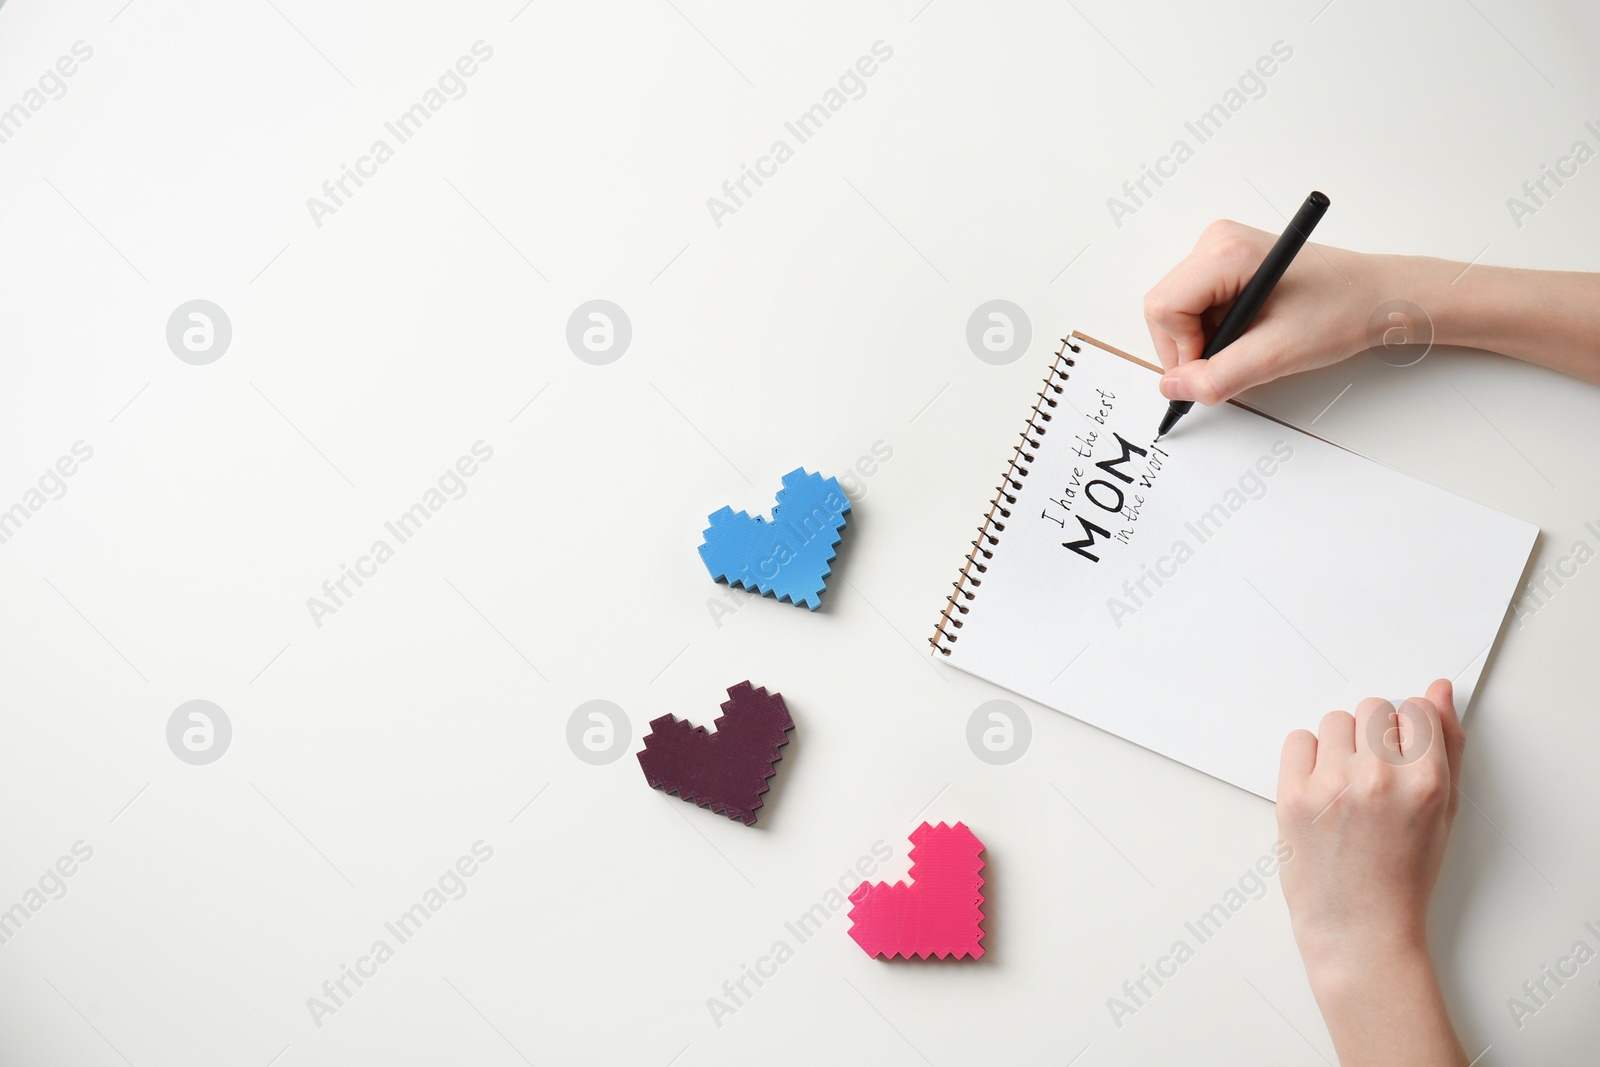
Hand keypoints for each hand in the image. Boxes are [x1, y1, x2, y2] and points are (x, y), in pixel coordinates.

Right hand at [1144, 220, 1394, 404]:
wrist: (1376, 296)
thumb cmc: (1341, 310)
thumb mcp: (1277, 354)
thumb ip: (1218, 376)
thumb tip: (1174, 388)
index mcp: (1226, 251)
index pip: (1163, 307)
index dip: (1181, 349)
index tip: (1214, 367)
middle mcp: (1217, 241)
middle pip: (1164, 307)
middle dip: (1189, 346)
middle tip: (1232, 362)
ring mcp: (1220, 249)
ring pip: (1177, 310)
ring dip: (1203, 340)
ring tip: (1248, 345)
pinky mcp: (1227, 262)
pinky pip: (1194, 306)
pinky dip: (1213, 331)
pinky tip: (1248, 333)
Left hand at [1276, 679, 1468, 1065]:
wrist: (1360, 928)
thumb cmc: (1405, 873)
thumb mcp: (1443, 812)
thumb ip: (1446, 745)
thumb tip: (1438, 689)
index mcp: (1425, 782)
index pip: (1415, 710)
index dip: (1408, 733)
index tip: (1401, 759)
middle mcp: (1379, 777)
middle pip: (1372, 709)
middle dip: (1374, 736)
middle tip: (1373, 777)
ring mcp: (1332, 785)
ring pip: (1334, 721)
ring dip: (1340, 745)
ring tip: (1347, 786)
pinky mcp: (1292, 795)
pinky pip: (1297, 739)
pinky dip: (1307, 758)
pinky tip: (1321, 789)